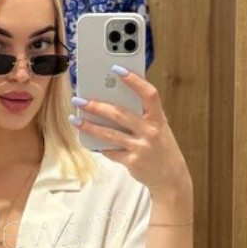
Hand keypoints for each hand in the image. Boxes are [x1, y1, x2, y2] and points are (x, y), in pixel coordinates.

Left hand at [70, 70, 191, 203]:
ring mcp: (141, 148)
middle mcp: (151, 132)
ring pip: (110, 134)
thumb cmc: (161, 147)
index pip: (149, 94)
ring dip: (89, 126)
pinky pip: (110, 151)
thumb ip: (142, 115)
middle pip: (120, 114)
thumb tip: (113, 98)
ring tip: (75, 119)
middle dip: (97, 105)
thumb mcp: (159, 128)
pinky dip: (98, 145)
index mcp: (159, 119)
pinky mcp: (132, 162)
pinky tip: (87, 138)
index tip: (117, 69)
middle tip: (79, 99)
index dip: (134, 80)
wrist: (171, 178)